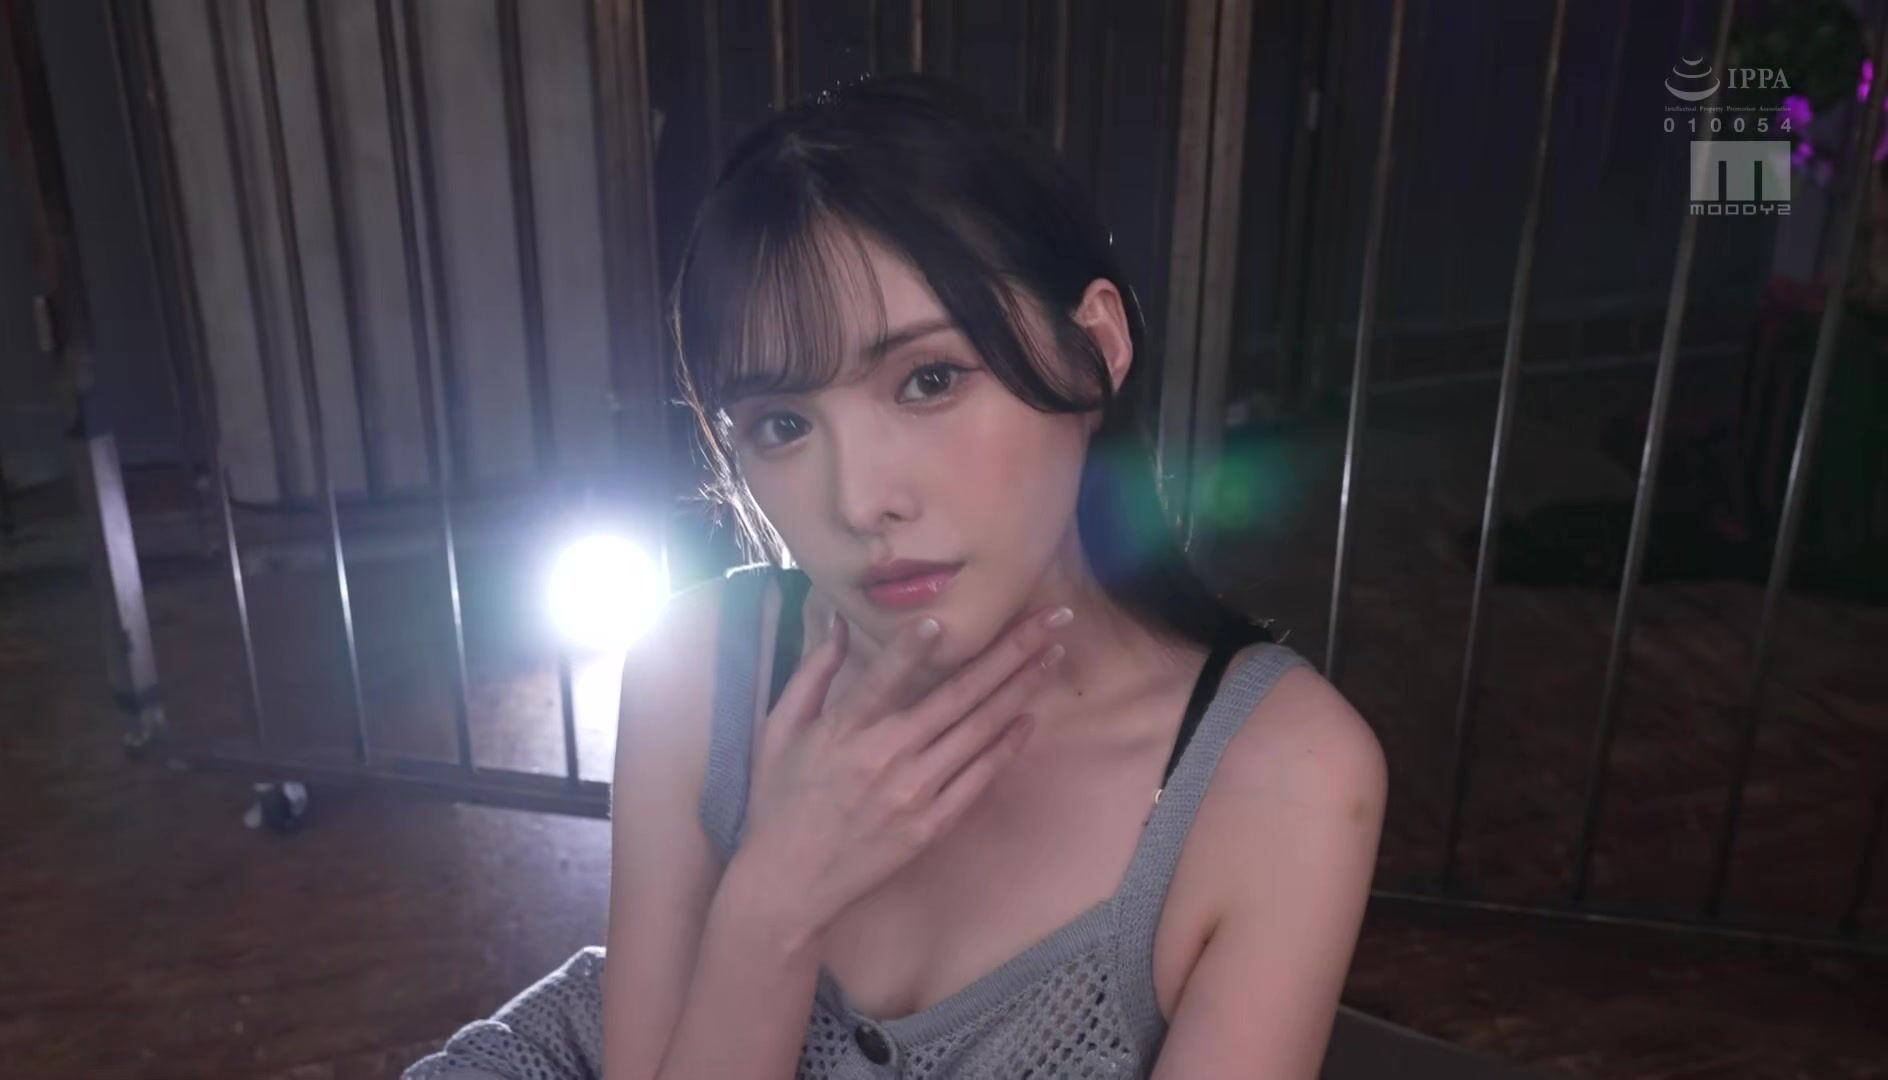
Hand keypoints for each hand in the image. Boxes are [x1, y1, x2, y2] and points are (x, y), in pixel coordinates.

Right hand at [736, 604, 1073, 939]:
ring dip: (1020, 690)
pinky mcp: (930, 825)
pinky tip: (1030, 719)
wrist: (788, 883)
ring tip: (1053, 655)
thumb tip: (838, 620)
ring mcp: (912, 794)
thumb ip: (812, 673)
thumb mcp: (780, 730)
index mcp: (843, 731)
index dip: (912, 649)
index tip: (946, 620)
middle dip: (1008, 653)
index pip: (884, 679)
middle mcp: (884, 757)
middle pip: (956, 697)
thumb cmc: (780, 801)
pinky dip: (1006, 748)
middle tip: (1050, 619)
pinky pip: (978, 780)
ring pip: (977, 732)